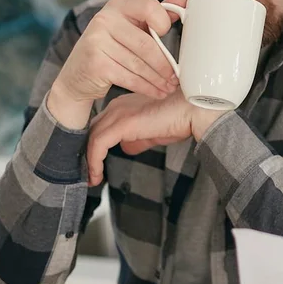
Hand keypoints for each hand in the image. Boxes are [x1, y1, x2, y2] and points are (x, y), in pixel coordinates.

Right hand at [48, 0, 185, 128]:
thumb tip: (183, 2)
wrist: (77, 76)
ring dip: (159, 79)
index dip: (164, 22)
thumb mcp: (131, 28)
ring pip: (140, 64)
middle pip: (147, 44)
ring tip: (169, 87)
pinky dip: (147, 87)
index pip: (149, 6)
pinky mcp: (96, 63)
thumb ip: (155, 16)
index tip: (169, 37)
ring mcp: (97, 41)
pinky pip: (130, 78)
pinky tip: (157, 92)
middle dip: (166, 64)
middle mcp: (104, 19)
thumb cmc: (111, 49)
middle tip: (177, 77)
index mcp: (118, 6)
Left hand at [85, 91, 224, 184]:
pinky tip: (96, 176)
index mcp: (126, 104)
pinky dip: (94, 162)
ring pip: (93, 138)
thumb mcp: (155, 132)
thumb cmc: (182, 119)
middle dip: (88, 153)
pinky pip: (98, 145)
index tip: (96, 164)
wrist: (195, 111)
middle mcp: (118, 106)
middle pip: (94, 130)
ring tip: (91, 179)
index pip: (103, 125)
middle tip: (89, 173)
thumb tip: (128, 148)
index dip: (97, 145)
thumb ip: (139, 139)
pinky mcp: (121, 124)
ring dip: (89, 161)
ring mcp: (118, 114)